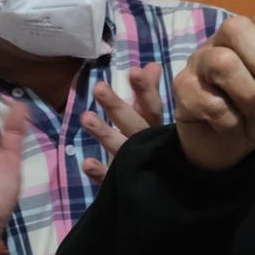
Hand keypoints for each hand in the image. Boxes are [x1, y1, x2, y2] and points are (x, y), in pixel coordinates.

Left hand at [80, 62, 163, 182]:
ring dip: (104, 133)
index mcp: (155, 128)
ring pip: (121, 148)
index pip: (151, 106)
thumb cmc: (154, 146)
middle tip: (98, 88)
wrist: (168, 190)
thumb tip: (151, 65)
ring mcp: (134, 165)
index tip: (133, 71)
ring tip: (85, 117)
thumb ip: (148, 94)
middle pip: (134, 124)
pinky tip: (86, 163)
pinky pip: (109, 179)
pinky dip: (99, 171)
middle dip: (117, 106)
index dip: (144, 89)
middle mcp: (146, 145)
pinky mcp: (121, 183)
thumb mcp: (150, 119)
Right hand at [174, 10, 254, 170]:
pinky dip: (228, 118)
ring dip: (248, 94)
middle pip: (236, 28)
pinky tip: (232, 123)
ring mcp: (199, 62)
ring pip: (222, 62)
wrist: (230, 143)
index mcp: (253, 36)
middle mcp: (223, 42)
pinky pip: (208, 100)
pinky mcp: (183, 88)